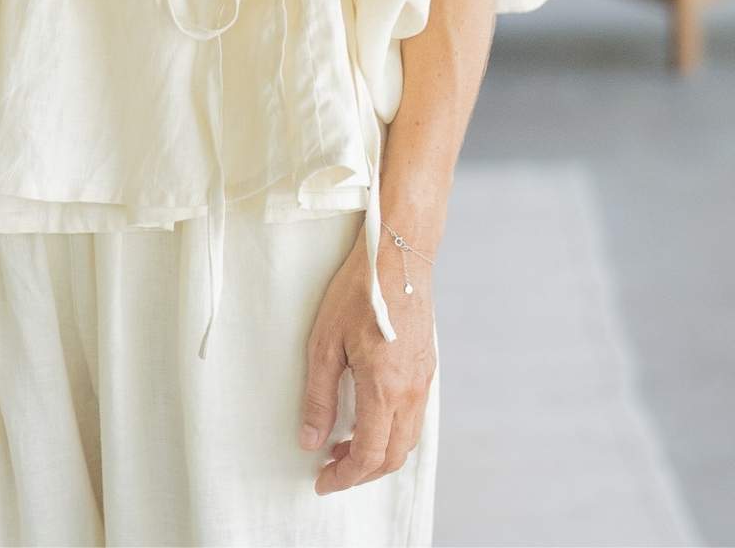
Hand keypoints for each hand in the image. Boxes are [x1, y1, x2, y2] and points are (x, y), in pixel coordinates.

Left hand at [298, 222, 435, 494]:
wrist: (397, 256)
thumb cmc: (358, 292)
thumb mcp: (325, 343)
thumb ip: (319, 397)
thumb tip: (311, 440)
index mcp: (385, 389)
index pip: (369, 454)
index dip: (345, 476)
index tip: (323, 481)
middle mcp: (411, 392)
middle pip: (392, 456)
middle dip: (361, 471)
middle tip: (330, 466)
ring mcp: (424, 381)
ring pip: (407, 439)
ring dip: (378, 453)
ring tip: (345, 442)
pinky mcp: (427, 368)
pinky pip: (414, 417)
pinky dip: (392, 431)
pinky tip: (368, 415)